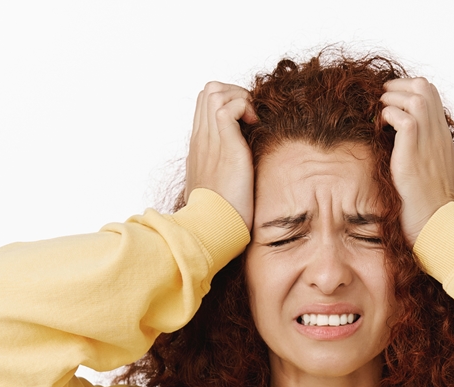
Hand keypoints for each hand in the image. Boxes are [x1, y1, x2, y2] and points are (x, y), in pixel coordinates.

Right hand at [185, 82, 256, 229]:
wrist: (212, 228)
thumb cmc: (219, 214)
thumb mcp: (219, 186)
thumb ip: (224, 170)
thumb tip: (240, 167)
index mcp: (199, 147)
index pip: (206, 105)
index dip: (228, 102)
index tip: (245, 122)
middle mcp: (201, 139)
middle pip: (209, 91)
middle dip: (235, 94)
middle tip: (251, 117)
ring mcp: (210, 140)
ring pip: (215, 91)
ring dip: (239, 97)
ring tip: (252, 121)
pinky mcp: (226, 146)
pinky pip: (229, 107)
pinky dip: (245, 108)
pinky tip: (254, 127)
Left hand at [380, 78, 453, 246]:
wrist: (436, 222)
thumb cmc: (433, 208)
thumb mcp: (439, 177)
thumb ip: (432, 160)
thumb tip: (425, 158)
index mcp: (442, 138)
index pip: (431, 96)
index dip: (410, 90)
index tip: (393, 100)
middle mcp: (438, 134)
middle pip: (425, 87)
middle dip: (399, 86)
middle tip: (383, 99)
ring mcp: (429, 140)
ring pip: (415, 96)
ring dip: (392, 99)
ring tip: (380, 114)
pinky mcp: (414, 150)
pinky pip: (402, 117)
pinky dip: (388, 116)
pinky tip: (381, 129)